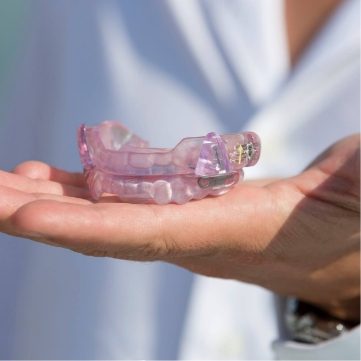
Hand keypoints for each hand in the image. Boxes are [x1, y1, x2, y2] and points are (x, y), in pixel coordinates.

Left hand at [0, 135, 358, 321]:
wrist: (348, 240)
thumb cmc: (358, 218)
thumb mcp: (359, 190)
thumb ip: (348, 184)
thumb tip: (353, 168)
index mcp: (240, 233)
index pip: (152, 235)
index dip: (89, 229)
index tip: (24, 216)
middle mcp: (202, 238)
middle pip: (110, 230)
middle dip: (43, 216)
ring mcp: (190, 226)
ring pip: (110, 216)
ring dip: (54, 202)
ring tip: (3, 184)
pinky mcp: (190, 211)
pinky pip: (126, 203)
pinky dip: (86, 193)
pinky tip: (52, 179)